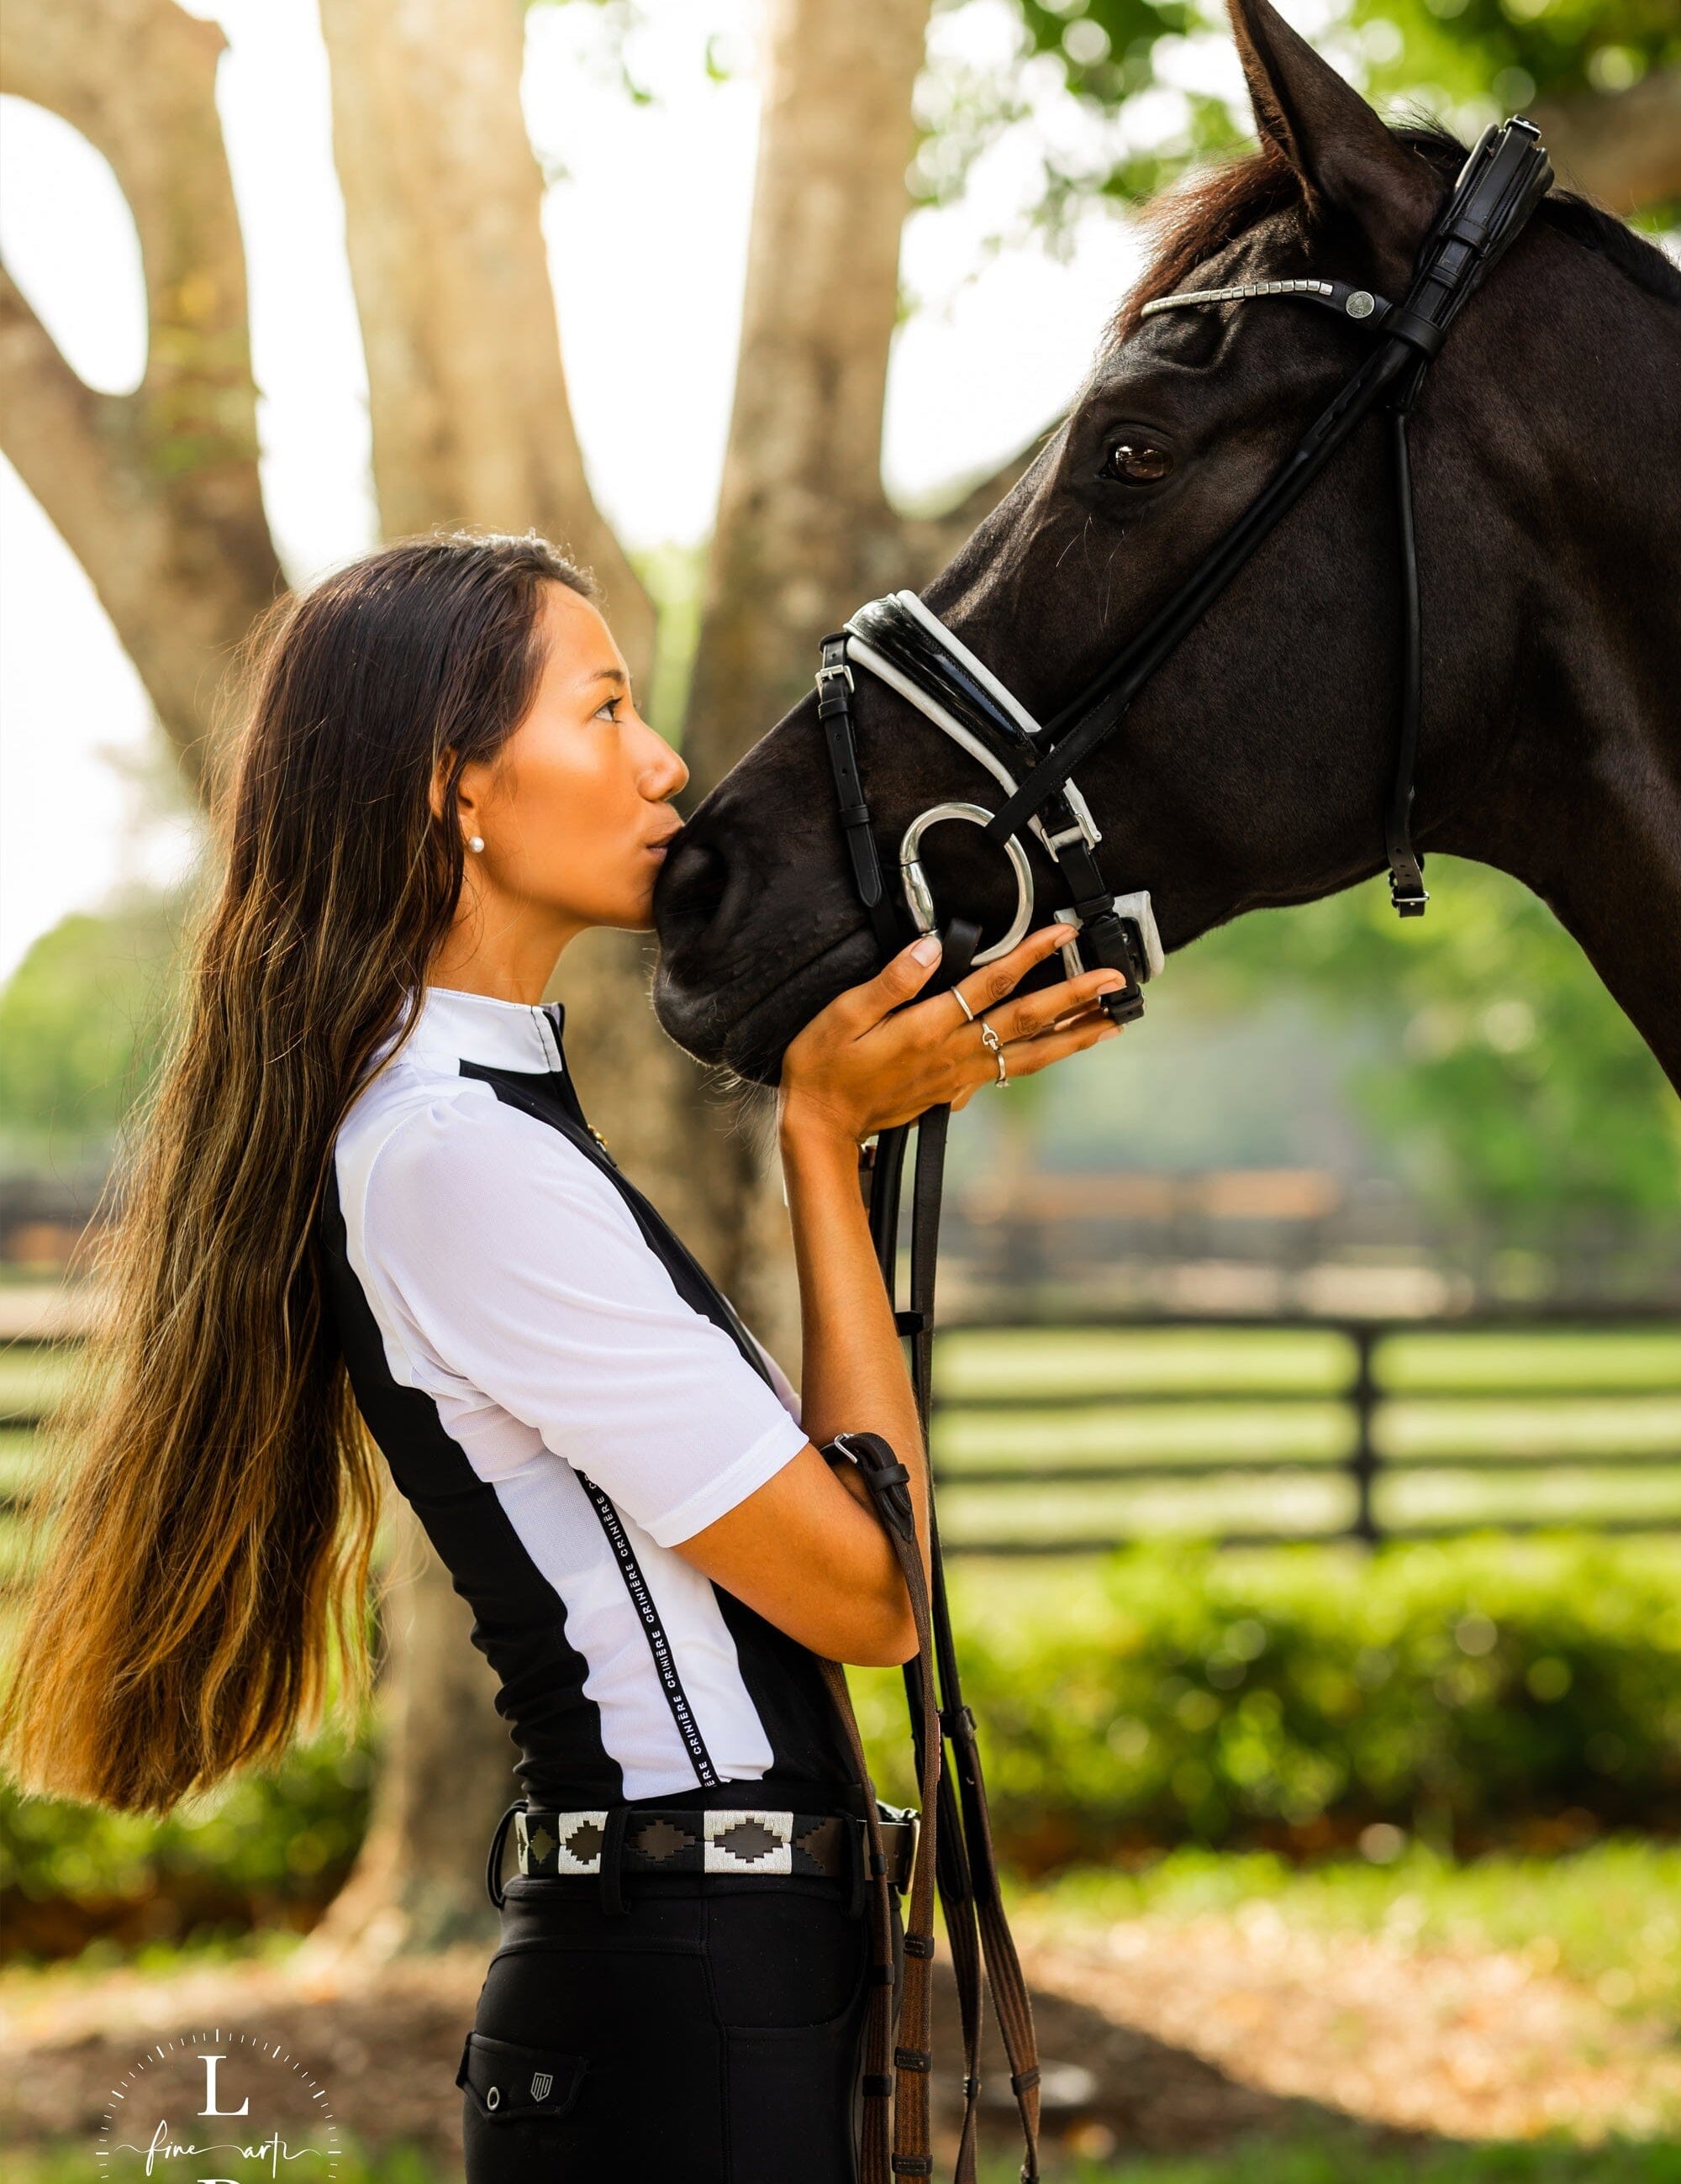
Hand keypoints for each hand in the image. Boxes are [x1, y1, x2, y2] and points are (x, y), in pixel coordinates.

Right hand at [779, 923, 1126, 1147]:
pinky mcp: (957, 1090)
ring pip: (1032, 1053)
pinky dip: (1047, 1056)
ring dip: (1076, 1034)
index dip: (1031, 954)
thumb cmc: (824, 1067)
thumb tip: (931, 947)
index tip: (1064, 933)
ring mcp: (960, 1076)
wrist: (821, 1128)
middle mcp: (954, 1053)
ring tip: (1114, 1020)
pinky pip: (1014, 1070)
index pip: (991, 983)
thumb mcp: (842, 1015)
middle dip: (1077, 996)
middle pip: (1028, 1020)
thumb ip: (891, 981)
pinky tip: (1064, 1048)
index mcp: (928, 1029)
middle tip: (1119, 979)